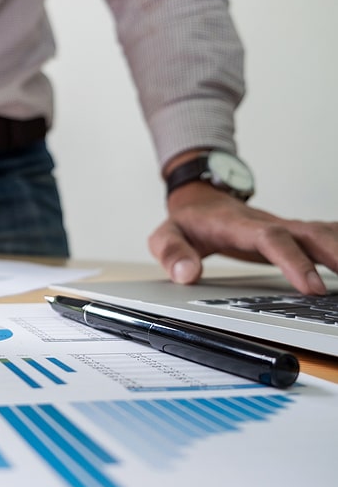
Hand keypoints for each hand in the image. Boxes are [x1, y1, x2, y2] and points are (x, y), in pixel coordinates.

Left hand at [148, 182, 337, 293]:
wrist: (199, 199)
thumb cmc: (186, 221)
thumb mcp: (165, 235)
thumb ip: (171, 253)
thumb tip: (187, 274)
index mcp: (237, 225)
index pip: (271, 238)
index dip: (293, 260)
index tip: (310, 287)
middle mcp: (266, 223)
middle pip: (308, 234)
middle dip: (335, 255)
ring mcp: (282, 226)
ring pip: (321, 233)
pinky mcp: (291, 233)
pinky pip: (323, 236)